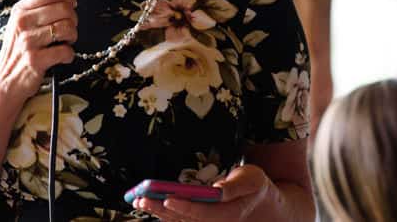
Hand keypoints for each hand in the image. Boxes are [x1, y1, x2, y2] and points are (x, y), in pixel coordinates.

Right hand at [0, 0, 76, 100]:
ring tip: (65, 43)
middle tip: (69, 29)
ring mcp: (28, 42)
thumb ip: (37, 10)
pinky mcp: (35, 60)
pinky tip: (62, 57)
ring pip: (67, 27)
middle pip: (63, 8)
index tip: (71, 4)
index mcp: (19, 11)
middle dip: (73, 19)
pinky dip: (69, 55)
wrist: (4, 82)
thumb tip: (64, 0)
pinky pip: (65, 51)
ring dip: (72, 37)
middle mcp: (22, 23)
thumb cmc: (17, 52)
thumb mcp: (20, 25)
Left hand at [132, 164, 271, 221]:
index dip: (185, 207)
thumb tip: (217, 189)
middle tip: (142, 200)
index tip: (168, 198)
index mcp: (229, 213)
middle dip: (162, 211)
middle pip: (185, 220)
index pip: (203, 213)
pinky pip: (179, 220)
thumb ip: (235, 185)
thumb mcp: (251, 179)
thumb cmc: (253, 186)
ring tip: (139, 201)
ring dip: (158, 213)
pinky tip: (148, 205)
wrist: (258, 201)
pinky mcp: (199, 220)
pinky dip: (163, 214)